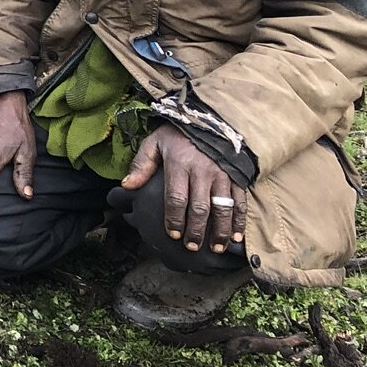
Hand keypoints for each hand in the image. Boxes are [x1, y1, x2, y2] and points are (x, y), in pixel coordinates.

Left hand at [120, 126, 246, 255]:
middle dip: (196, 230)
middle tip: (191, 247)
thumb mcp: (155, 142)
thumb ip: (141, 164)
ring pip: (222, 208)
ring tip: (214, 248)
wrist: (210, 119)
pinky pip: (240, 202)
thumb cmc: (177, 134)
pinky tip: (236, 237)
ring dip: (219, 230)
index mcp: (180, 163)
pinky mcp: (238, 177)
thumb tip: (127, 186)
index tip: (172, 235)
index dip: (175, 218)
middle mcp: (203, 171)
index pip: (176, 197)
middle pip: (200, 207)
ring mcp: (223, 175)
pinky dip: (238, 221)